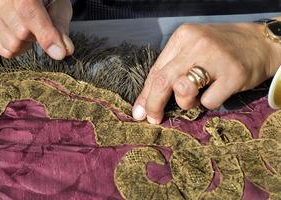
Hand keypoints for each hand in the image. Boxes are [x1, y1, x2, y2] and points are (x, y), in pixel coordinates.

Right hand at [0, 0, 73, 59]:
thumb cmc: (47, 1)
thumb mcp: (59, 8)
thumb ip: (60, 28)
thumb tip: (64, 50)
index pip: (29, 13)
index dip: (45, 35)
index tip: (59, 53)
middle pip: (21, 34)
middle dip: (36, 37)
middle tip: (39, 27)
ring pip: (12, 45)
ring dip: (25, 44)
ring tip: (28, 29)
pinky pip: (4, 51)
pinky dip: (16, 49)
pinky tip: (19, 35)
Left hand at [132, 23, 280, 123]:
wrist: (261, 42)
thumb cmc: (220, 50)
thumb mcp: (192, 51)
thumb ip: (171, 70)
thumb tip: (147, 101)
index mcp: (183, 37)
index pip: (156, 70)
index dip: (145, 95)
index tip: (140, 112)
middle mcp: (197, 44)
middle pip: (163, 81)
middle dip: (154, 105)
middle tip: (153, 119)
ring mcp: (216, 58)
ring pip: (183, 92)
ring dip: (185, 103)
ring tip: (198, 95)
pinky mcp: (233, 74)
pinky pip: (209, 102)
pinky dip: (210, 102)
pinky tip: (219, 90)